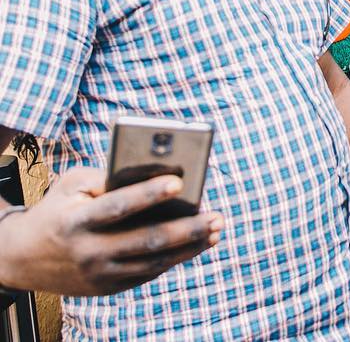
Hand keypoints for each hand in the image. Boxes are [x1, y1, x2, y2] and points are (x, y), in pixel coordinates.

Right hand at [0, 168, 222, 295]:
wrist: (22, 257)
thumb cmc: (58, 208)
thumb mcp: (72, 185)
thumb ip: (110, 177)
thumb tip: (156, 172)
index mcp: (77, 220)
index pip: (118, 206)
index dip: (149, 194)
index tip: (179, 182)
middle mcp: (89, 250)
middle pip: (145, 240)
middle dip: (185, 229)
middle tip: (216, 216)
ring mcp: (98, 274)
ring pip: (152, 263)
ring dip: (189, 247)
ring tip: (215, 230)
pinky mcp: (107, 287)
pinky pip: (146, 274)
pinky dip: (173, 259)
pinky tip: (195, 244)